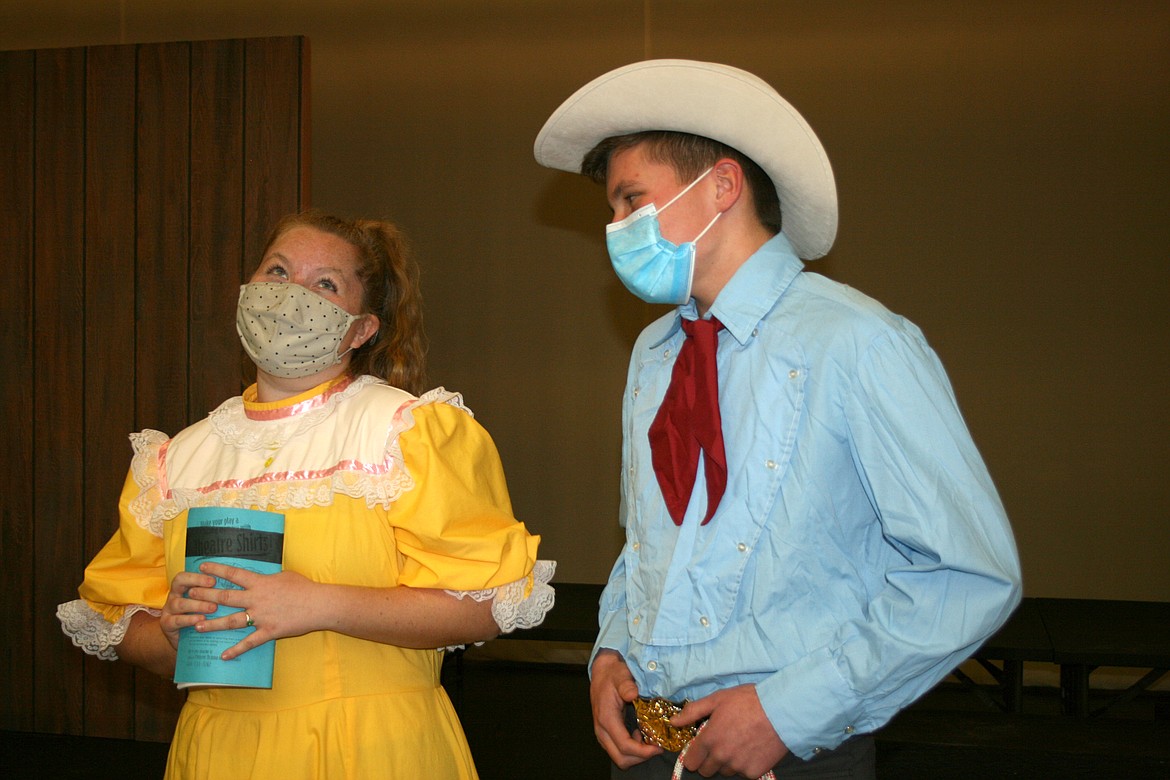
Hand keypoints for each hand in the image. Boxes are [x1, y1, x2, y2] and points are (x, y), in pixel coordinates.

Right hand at [159, 569, 218, 650]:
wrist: (187, 641)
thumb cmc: (202, 617)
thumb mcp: (208, 603)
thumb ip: (217, 594)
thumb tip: (238, 585)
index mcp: (183, 587)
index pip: (187, 574)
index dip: (199, 575)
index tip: (214, 579)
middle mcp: (174, 595)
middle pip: (179, 582)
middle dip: (196, 582)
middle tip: (213, 586)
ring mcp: (168, 610)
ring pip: (179, 603)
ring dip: (197, 604)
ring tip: (213, 607)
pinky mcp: (167, 625)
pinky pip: (176, 620)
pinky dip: (189, 619)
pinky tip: (201, 620)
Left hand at [186, 562, 320, 659]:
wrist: (319, 604)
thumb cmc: (304, 587)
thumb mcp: (285, 575)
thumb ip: (268, 578)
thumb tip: (259, 577)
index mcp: (260, 583)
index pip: (233, 574)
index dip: (216, 569)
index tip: (202, 567)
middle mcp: (256, 599)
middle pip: (226, 597)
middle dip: (206, 595)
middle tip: (189, 595)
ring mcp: (261, 616)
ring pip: (231, 621)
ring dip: (212, 624)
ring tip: (196, 626)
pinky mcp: (269, 631)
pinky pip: (249, 642)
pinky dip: (236, 650)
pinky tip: (223, 656)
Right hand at [590, 650, 662, 768]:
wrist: (602, 673)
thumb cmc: (613, 674)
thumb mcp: (621, 675)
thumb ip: (626, 685)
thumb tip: (633, 694)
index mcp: (607, 719)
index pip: (625, 746)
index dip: (643, 752)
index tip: (658, 747)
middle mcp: (602, 731)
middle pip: (621, 759)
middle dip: (641, 757)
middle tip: (656, 746)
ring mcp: (603, 734)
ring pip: (620, 758)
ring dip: (637, 755)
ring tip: (648, 740)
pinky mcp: (606, 735)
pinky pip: (619, 751)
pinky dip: (632, 750)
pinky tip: (640, 735)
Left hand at [673, 684, 787, 777]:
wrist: (781, 710)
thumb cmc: (748, 701)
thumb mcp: (717, 699)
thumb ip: (693, 712)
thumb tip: (673, 722)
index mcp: (709, 740)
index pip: (691, 761)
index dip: (694, 754)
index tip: (700, 748)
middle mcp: (721, 756)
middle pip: (706, 770)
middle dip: (710, 759)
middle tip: (721, 743)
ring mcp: (738, 766)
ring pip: (725, 771)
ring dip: (727, 762)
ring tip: (739, 742)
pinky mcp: (754, 772)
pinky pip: (743, 773)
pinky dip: (745, 764)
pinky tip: (751, 748)